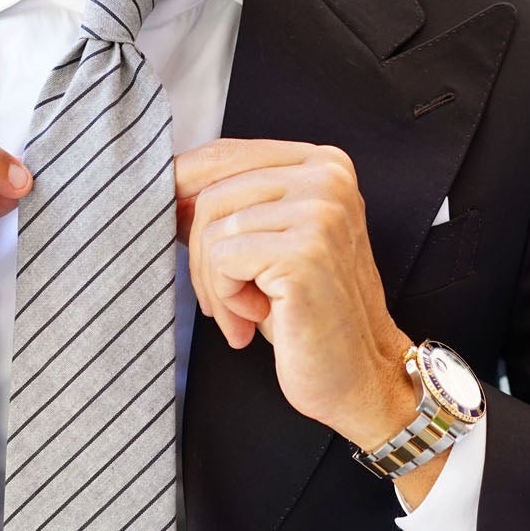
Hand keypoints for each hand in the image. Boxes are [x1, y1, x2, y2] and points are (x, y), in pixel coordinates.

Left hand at [175, 138, 447, 502]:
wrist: (360, 375)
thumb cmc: (308, 314)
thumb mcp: (269, 242)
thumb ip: (233, 203)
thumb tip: (169, 181)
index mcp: (322, 164)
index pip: (224, 155)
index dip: (185, 194)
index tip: (177, 231)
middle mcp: (326, 178)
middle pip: (212, 193)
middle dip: (201, 255)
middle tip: (224, 299)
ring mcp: (320, 212)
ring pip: (212, 229)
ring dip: (214, 284)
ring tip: (245, 313)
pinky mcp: (305, 252)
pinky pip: (222, 260)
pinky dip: (226, 299)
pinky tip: (256, 318)